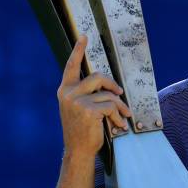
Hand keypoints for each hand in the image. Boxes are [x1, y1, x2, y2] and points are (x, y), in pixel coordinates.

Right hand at [57, 35, 131, 157]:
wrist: (78, 150)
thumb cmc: (81, 131)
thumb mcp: (78, 109)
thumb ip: (86, 95)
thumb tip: (110, 89)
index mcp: (64, 90)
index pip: (71, 66)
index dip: (78, 50)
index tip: (84, 37)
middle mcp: (68, 93)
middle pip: (98, 77)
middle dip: (113, 85)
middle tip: (120, 94)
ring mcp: (77, 101)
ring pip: (108, 95)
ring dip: (119, 107)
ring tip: (123, 117)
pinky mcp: (89, 110)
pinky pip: (111, 107)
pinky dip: (119, 116)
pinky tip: (119, 126)